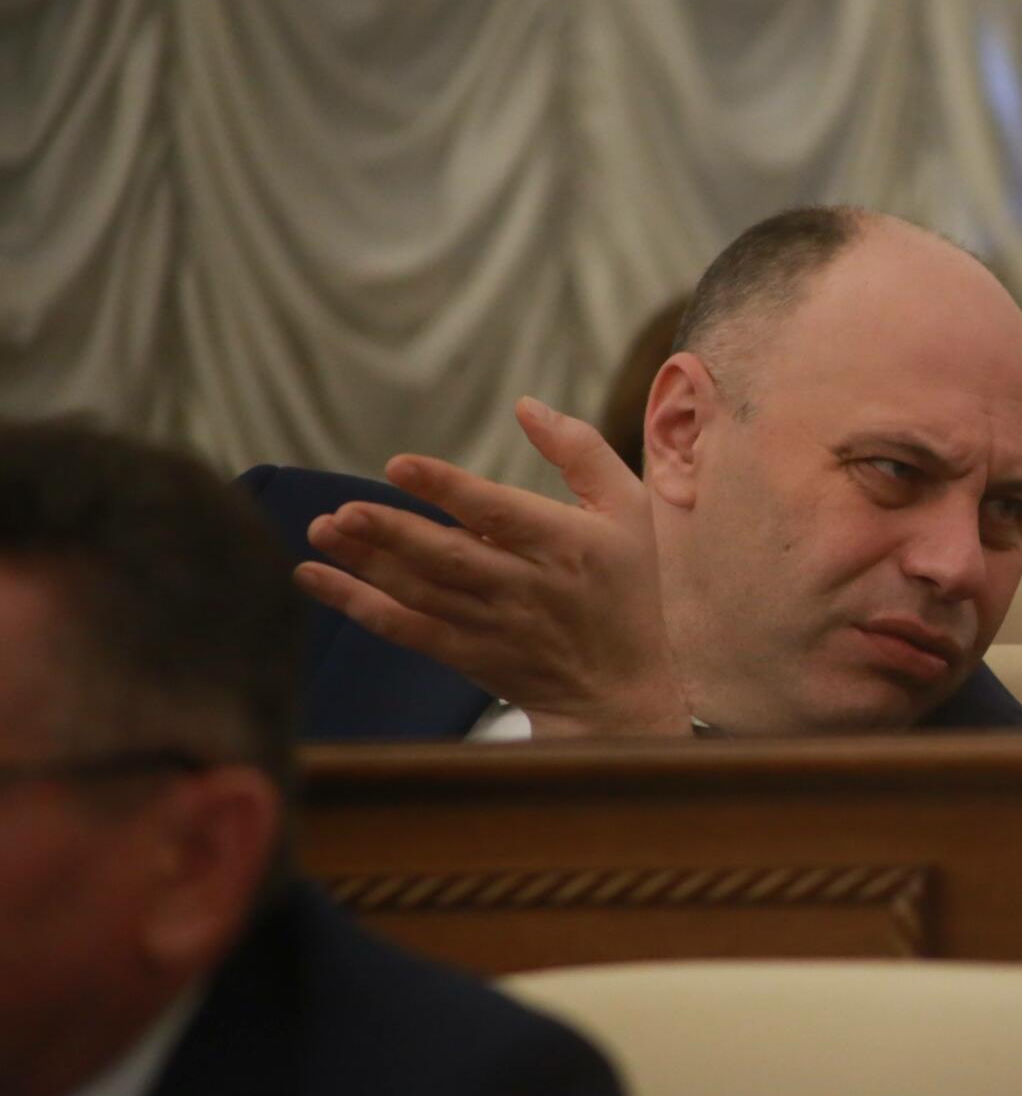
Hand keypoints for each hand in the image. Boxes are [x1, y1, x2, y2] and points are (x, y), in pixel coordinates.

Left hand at [293, 397, 688, 737]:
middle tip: (342, 511)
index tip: (400, 465)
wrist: (624, 689)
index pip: (497, 513)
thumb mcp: (628, 510)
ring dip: (366, 563)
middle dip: (392, 534)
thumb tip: (526, 406)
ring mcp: (494, 625)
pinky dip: (358, 605)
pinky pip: (405, 630)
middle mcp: (526, 587)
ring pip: (419, 592)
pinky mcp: (469, 655)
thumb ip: (580, 451)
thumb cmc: (629, 587)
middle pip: (448, 557)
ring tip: (323, 530)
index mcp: (565, 544)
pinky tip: (317, 579)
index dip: (447, 488)